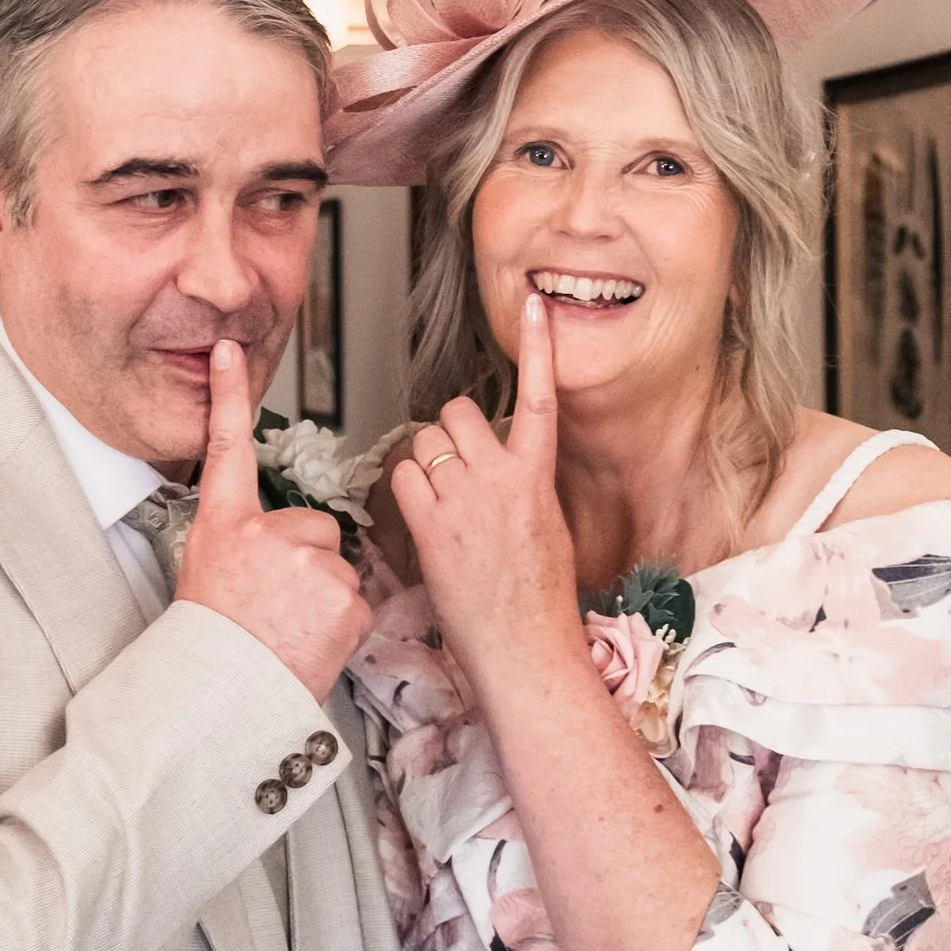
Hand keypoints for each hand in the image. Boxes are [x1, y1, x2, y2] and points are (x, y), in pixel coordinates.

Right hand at [177, 338, 368, 700]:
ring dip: (326, 598)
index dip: (228, 396)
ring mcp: (308, 563)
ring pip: (340, 568)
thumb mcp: (208, 573)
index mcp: (226, 524)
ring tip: (291, 629)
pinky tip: (311, 642)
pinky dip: (342, 623)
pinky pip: (357, 600)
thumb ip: (245, 540)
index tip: (229, 351)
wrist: (224, 696)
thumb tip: (274, 536)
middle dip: (309, 564)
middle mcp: (266, 533)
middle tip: (278, 605)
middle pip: (318, 529)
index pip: (226, 447)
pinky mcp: (344, 596)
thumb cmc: (215, 639)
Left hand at [390, 291, 579, 696]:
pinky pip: (403, 477)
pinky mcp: (431, 525)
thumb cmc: (539, 598)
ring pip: (423, 442)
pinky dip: (404, 489)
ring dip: (422, 460)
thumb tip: (499, 468)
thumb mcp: (548, 527)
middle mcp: (501, 478)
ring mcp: (464, 500)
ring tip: (438, 500)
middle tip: (453, 468)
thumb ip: (522, 485)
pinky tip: (419, 517)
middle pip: (456, 413)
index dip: (537, 346)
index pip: (540, 398)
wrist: (525, 646)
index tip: (533, 305)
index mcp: (538, 476)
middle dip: (447, 432)